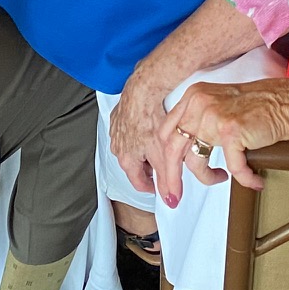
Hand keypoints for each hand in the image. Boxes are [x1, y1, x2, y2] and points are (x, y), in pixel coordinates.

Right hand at [108, 77, 180, 200]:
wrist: (142, 90)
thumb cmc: (149, 119)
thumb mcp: (163, 155)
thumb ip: (168, 179)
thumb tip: (172, 198)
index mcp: (126, 159)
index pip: (138, 183)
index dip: (153, 187)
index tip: (161, 186)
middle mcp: (117, 146)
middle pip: (135, 165)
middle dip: (149, 166)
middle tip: (164, 162)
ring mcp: (116, 130)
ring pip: (131, 146)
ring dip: (143, 148)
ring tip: (158, 141)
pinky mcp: (119, 115)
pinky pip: (128, 128)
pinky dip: (139, 130)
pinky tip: (150, 124)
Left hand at [154, 79, 288, 202]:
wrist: (286, 102)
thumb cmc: (257, 107)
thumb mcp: (217, 104)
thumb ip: (196, 121)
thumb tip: (180, 154)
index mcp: (192, 97)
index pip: (164, 132)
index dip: (162, 160)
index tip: (166, 179)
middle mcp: (199, 104)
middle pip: (170, 149)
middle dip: (170, 179)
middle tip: (174, 196)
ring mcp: (214, 116)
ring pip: (196, 163)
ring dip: (208, 179)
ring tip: (220, 178)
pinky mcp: (232, 131)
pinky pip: (232, 168)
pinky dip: (244, 178)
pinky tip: (252, 180)